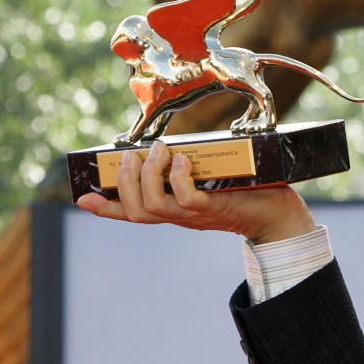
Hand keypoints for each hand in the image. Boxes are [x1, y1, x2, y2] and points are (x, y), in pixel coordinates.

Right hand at [76, 141, 315, 244]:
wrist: (279, 212)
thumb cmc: (246, 192)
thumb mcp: (210, 179)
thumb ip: (190, 169)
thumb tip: (175, 147)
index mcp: (174, 210)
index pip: (132, 213)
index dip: (106, 208)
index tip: (84, 198)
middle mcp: (180, 216)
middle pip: (135, 210)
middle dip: (125, 180)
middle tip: (134, 155)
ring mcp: (195, 215)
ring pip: (153, 206)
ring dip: (148, 175)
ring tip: (159, 151)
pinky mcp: (214, 210)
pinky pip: (186, 199)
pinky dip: (179, 178)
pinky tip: (182, 161)